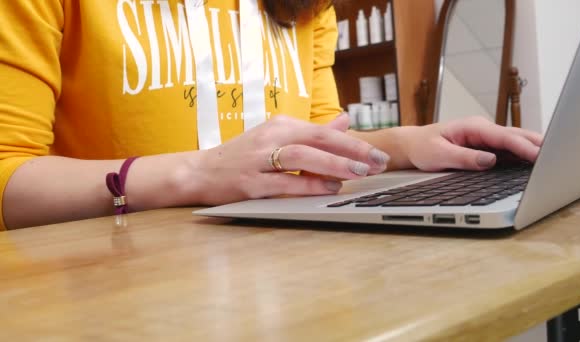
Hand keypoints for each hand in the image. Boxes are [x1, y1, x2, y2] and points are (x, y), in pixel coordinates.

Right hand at [190, 114, 389, 204]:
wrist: (200, 171)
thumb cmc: (244, 156)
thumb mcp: (278, 138)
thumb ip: (313, 132)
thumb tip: (345, 120)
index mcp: (280, 125)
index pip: (323, 132)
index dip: (353, 143)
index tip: (377, 154)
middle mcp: (270, 137)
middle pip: (316, 140)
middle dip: (351, 151)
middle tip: (378, 163)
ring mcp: (258, 160)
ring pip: (301, 158)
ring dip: (332, 165)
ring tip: (358, 173)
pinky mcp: (249, 183)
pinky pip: (283, 183)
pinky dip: (307, 185)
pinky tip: (328, 189)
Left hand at [401, 116, 542, 171]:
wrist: (412, 145)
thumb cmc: (423, 148)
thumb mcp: (439, 155)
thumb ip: (464, 158)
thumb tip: (489, 161)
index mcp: (472, 127)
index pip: (503, 136)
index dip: (522, 147)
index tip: (538, 156)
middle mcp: (481, 129)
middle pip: (515, 136)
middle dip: (535, 144)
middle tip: (556, 156)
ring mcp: (484, 136)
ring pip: (514, 141)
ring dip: (531, 148)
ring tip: (552, 158)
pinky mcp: (485, 146)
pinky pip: (507, 149)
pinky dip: (521, 154)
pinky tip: (534, 161)